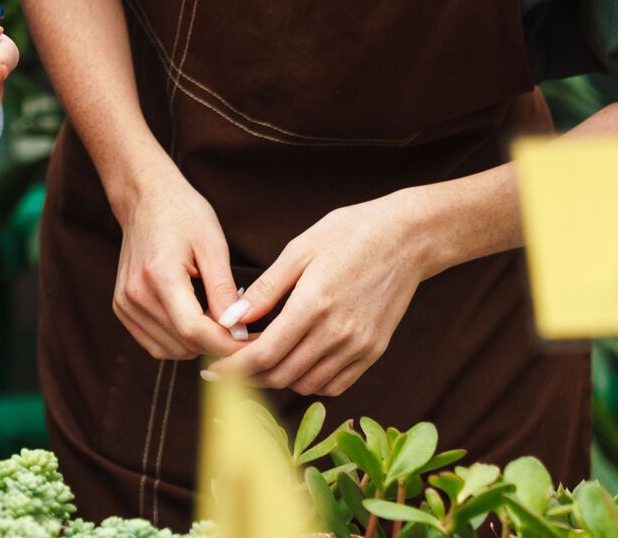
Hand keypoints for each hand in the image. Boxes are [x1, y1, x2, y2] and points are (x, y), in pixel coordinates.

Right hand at [112, 166, 244, 361]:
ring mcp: (125, 303)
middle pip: (184, 344)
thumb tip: (238, 331)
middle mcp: (136, 294)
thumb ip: (223, 290)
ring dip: (198, 345)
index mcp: (159, 275)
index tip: (254, 344)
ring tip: (217, 321)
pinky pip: (155, 344)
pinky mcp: (122, 308)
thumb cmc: (183, 214)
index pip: (195, 331)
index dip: (227, 345)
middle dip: (218, 345)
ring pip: (170, 350)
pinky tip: (194, 321)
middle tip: (242, 330)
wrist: (145, 198)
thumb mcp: (212, 244)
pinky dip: (179, 342)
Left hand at [205, 194, 424, 396]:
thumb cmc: (348, 234)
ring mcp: (359, 347)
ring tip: (261, 359)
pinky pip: (335, 384)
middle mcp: (338, 334)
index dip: (232, 369)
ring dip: (278, 378)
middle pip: (282, 375)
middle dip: (249, 375)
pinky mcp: (374, 351)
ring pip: (306, 384)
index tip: (210, 371)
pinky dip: (309, 381)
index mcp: (313, 306)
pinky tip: (296, 361)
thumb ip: (266, 289)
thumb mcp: (299, 250)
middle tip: (230, 363)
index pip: (264, 355)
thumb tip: (232, 318)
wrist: (406, 239)